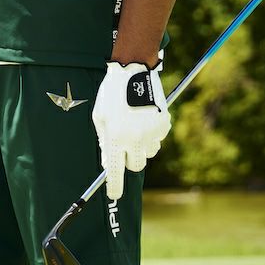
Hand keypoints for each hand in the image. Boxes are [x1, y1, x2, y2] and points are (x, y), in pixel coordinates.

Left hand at [91, 60, 170, 200]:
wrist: (133, 70)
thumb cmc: (111, 94)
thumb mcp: (100, 117)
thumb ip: (104, 142)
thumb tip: (108, 163)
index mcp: (115, 137)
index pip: (115, 172)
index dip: (114, 187)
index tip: (113, 194)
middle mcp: (135, 138)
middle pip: (136, 166)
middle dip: (130, 159)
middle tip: (125, 145)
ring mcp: (151, 132)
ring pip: (149, 153)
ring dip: (142, 146)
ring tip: (135, 126)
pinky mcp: (164, 124)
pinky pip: (158, 139)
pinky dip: (152, 134)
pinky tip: (144, 117)